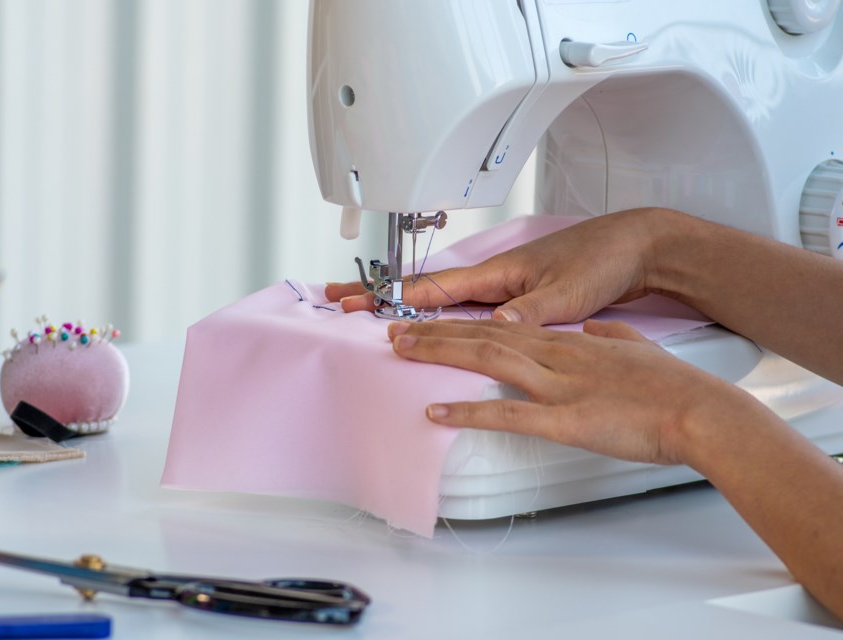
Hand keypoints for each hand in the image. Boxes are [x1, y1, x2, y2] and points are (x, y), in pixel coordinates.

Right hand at [326, 209, 667, 324]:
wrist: (638, 247)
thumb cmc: (603, 259)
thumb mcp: (566, 292)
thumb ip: (529, 312)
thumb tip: (496, 328)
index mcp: (498, 273)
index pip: (432, 287)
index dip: (392, 297)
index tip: (356, 304)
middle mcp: (495, 278)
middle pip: (424, 289)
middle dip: (380, 293)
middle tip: (339, 300)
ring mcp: (505, 287)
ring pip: (443, 299)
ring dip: (406, 306)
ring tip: (372, 311)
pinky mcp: (519, 298)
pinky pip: (467, 308)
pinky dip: (440, 314)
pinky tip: (433, 325)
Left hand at [387, 318, 749, 465]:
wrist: (701, 411)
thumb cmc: (674, 387)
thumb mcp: (637, 348)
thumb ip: (610, 336)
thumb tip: (594, 330)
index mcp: (571, 342)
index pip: (504, 326)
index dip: (464, 323)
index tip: (434, 322)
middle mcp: (558, 356)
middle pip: (485, 336)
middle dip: (436, 333)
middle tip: (396, 331)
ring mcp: (560, 385)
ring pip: (487, 360)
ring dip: (440, 354)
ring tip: (403, 352)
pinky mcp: (566, 419)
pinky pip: (507, 413)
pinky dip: (467, 411)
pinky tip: (437, 412)